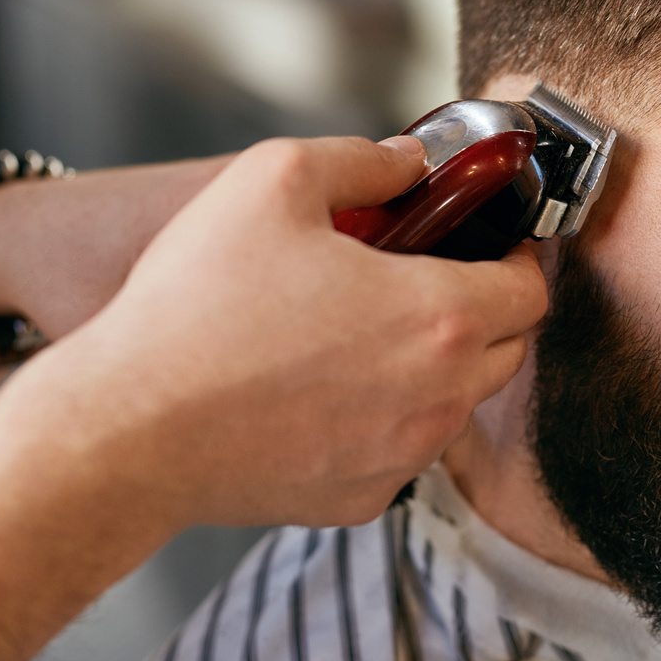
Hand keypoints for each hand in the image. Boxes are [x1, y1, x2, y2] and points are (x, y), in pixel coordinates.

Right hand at [0, 135, 549, 530]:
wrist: (130, 429)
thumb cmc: (196, 305)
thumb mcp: (272, 181)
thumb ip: (361, 159)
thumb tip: (409, 162)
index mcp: (440, 318)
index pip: (530, 291)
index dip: (518, 257)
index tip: (490, 242)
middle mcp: (438, 399)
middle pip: (506, 351)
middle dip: (482, 310)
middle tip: (425, 278)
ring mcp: (401, 460)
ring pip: (453, 406)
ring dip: (432, 367)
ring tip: (363, 332)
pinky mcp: (359, 501)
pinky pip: (398, 454)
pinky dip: (382, 420)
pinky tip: (322, 390)